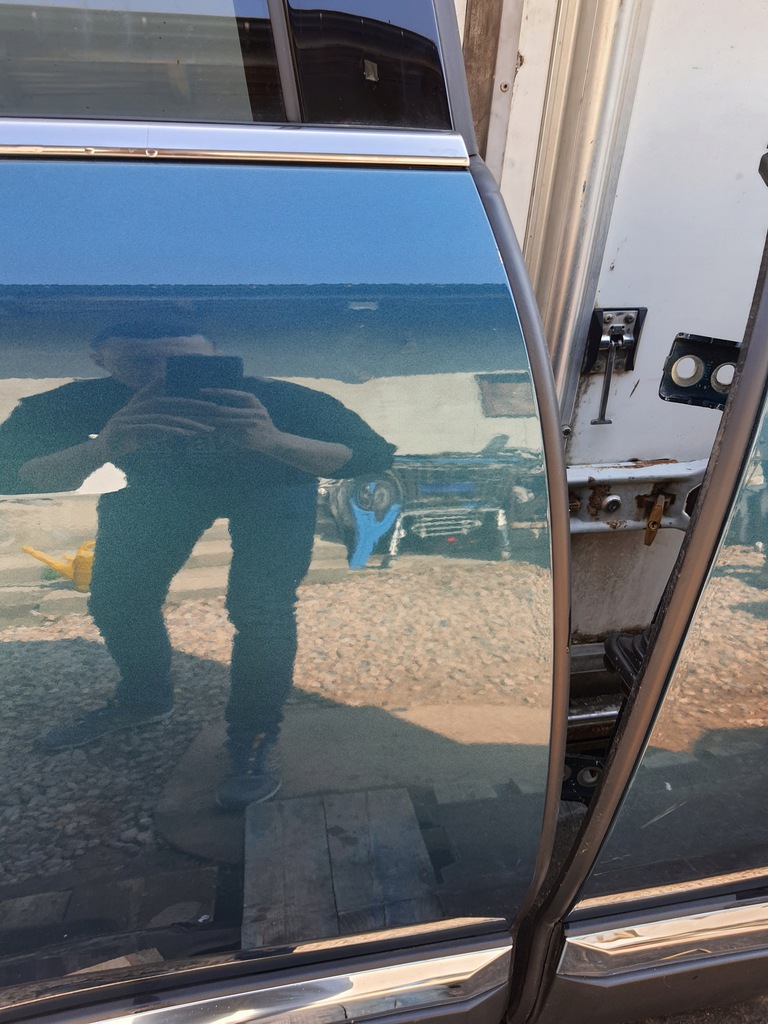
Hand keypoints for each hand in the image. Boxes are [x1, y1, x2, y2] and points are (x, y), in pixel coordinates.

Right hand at [97, 385, 218, 457]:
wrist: (98, 453)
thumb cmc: (123, 442)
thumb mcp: (145, 432)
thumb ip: (160, 425)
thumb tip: (181, 424)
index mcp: (140, 404)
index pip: (169, 398)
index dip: (188, 397)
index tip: (209, 402)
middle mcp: (135, 406)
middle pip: (169, 403)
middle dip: (192, 405)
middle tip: (214, 409)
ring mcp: (128, 416)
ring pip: (163, 416)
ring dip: (186, 421)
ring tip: (205, 428)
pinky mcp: (125, 428)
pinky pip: (153, 427)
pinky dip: (171, 430)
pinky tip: (187, 434)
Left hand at [197, 389, 284, 452]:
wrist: (274, 440)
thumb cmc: (260, 422)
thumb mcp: (254, 407)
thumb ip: (240, 402)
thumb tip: (221, 398)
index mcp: (252, 400)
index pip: (232, 393)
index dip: (216, 392)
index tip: (201, 391)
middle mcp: (251, 411)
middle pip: (223, 410)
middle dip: (205, 409)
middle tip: (190, 407)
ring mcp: (247, 425)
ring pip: (221, 422)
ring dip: (205, 421)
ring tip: (191, 418)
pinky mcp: (243, 437)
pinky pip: (223, 433)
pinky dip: (211, 430)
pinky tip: (199, 429)